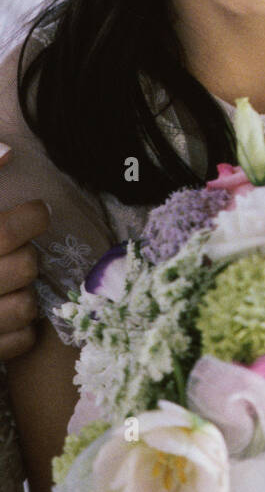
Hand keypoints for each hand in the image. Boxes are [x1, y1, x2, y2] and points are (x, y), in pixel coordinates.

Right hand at [0, 180, 49, 361]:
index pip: (5, 232)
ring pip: (26, 306)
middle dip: (27, 255)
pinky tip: (1, 313)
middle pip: (24, 267)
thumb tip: (9, 151)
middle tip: (14, 251)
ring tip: (6, 285)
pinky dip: (19, 328)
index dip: (33, 216)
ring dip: (24, 294)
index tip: (35, 212)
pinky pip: (21, 340)